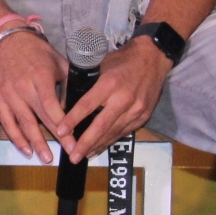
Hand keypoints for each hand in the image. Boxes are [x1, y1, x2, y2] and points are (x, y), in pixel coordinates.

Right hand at [0, 29, 69, 163]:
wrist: (7, 41)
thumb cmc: (38, 53)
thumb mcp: (59, 63)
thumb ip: (69, 84)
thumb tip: (81, 106)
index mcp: (40, 77)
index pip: (52, 108)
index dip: (64, 127)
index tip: (75, 142)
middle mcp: (22, 87)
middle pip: (39, 118)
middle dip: (55, 138)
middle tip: (68, 153)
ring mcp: (7, 93)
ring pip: (22, 123)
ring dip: (35, 142)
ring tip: (46, 158)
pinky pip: (6, 122)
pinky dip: (15, 137)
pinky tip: (25, 149)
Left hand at [59, 37, 170, 161]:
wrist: (154, 58)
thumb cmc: (122, 60)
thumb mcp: (101, 65)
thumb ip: (88, 83)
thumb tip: (69, 99)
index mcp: (110, 83)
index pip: (87, 105)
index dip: (73, 119)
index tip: (60, 131)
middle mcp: (124, 99)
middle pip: (101, 125)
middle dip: (86, 143)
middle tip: (73, 156)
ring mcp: (136, 110)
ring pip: (113, 132)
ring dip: (97, 146)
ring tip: (82, 156)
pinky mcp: (143, 116)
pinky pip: (124, 132)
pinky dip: (110, 141)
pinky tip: (99, 148)